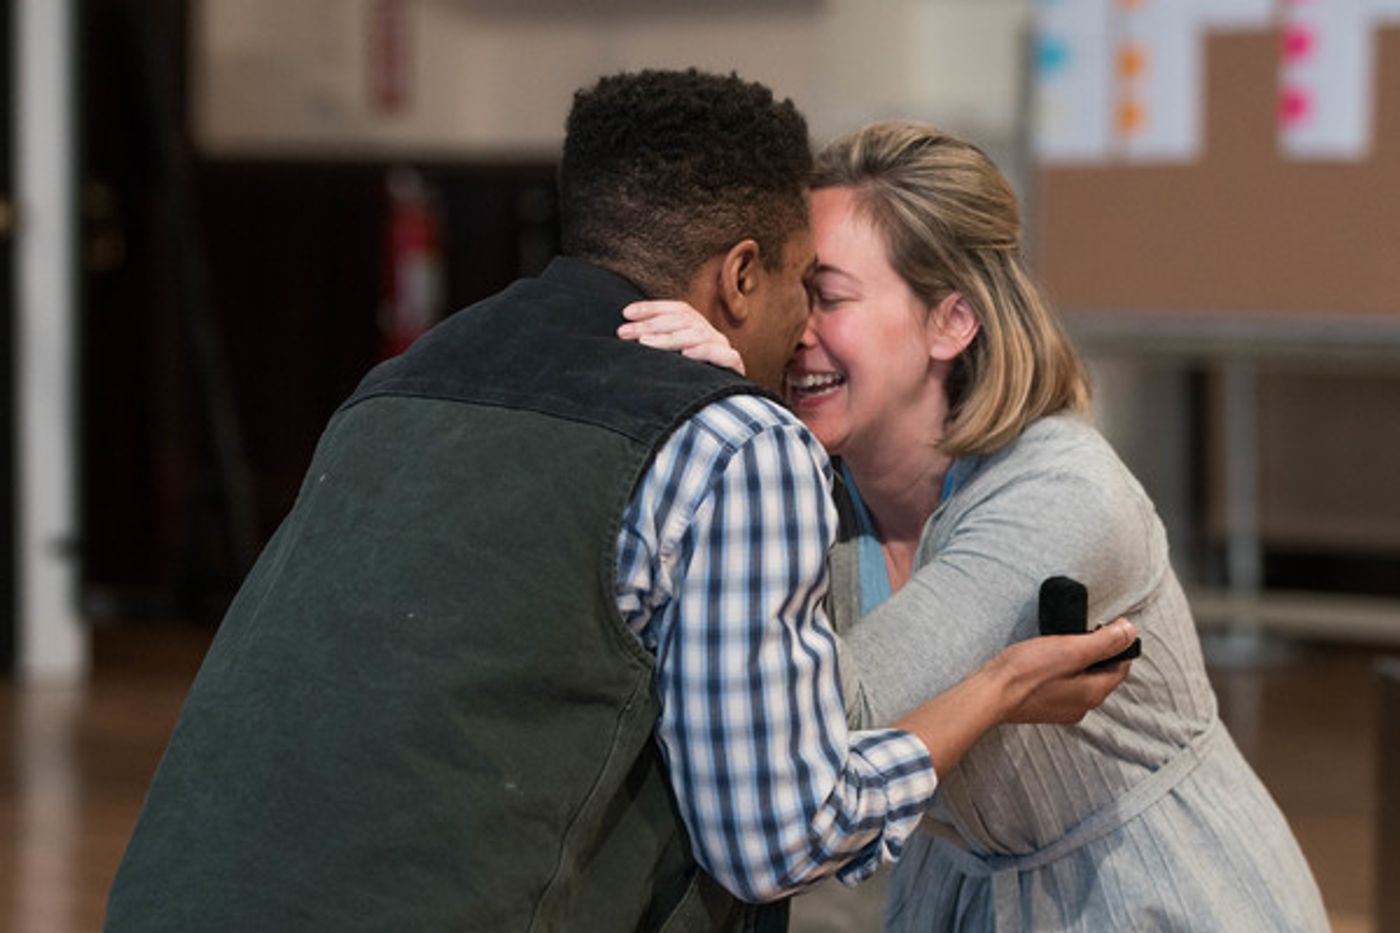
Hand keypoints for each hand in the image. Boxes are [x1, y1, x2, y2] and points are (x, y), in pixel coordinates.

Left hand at [617, 300, 744, 375]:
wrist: (717, 410)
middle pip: (683, 320)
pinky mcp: (734, 366)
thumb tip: (624, 333)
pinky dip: (704, 352)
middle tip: (625, 333)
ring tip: (645, 343)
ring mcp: (723, 349)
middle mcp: (711, 335)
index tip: (626, 313)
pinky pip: (723, 355)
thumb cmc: (686, 384)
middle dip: (651, 325)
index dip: (652, 308)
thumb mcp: (668, 362)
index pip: (677, 310)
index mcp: (698, 329)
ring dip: (669, 338)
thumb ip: (654, 345)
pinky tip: (686, 354)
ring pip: (698, 335)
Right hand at [992, 618, 1136, 723]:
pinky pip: (1064, 687)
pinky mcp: (1044, 707)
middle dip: (1099, 653)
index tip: (1109, 624)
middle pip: (1102, 674)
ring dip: (1080, 662)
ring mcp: (1062, 709)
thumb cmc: (1026, 671)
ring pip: (1083, 681)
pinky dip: (1063, 672)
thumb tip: (1130, 631)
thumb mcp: (1070, 649)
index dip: (1120, 643)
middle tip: (1082, 631)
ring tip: (1062, 644)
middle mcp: (1082, 706)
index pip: (1121, 667)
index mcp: (1094, 693)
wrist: (989, 694)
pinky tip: (1046, 661)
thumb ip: (1104, 642)